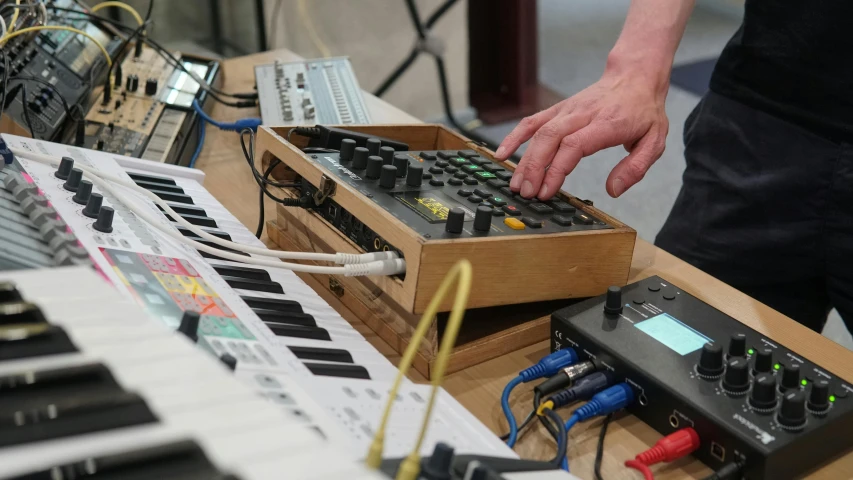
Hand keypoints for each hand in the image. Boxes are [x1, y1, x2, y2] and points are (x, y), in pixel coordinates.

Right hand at [494, 73, 668, 199]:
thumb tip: (613, 190)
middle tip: (527, 194)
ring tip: (516, 184)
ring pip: (537, 132)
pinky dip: (514, 137)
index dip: (557, 169)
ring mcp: (566, 110)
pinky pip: (531, 121)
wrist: (634, 77)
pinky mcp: (557, 110)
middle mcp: (582, 114)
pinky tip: (501, 154)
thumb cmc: (644, 111)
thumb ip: (635, 168)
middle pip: (550, 139)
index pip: (574, 145)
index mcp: (606, 123)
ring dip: (524, 159)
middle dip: (535, 168)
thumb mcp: (655, 141)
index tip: (547, 191)